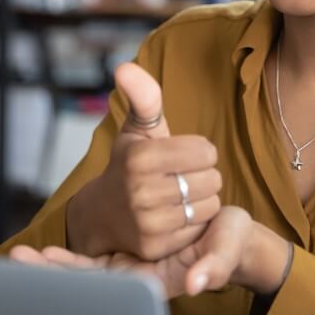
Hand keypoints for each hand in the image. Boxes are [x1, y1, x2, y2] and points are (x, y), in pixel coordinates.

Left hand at [12, 207, 292, 298]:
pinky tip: (50, 250)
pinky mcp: (130, 256)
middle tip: (17, 258)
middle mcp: (136, 280)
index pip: (107, 286)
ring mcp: (130, 270)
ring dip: (53, 269)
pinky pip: (94, 263)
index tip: (48, 261)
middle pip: (87, 283)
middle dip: (52, 274)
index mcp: (154, 282)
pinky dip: (71, 260)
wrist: (231, 237)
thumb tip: (195, 284)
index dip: (77, 275)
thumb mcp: (225, 253)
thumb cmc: (229, 244)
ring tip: (20, 256)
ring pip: (85, 275)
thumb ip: (212, 268)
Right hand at [66, 63, 222, 260]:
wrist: (102, 214)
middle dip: (203, 176)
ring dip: (202, 199)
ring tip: (179, 195)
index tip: (181, 155)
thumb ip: (143, 97)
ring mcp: (147, 222)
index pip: (206, 151)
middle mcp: (140, 190)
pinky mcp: (155, 247)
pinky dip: (195, 222)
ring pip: (209, 204)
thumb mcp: (137, 128)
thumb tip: (125, 67)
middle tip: (180, 177)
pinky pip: (199, 228)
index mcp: (139, 157)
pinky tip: (176, 215)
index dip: (200, 151)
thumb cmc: (130, 164)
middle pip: (212, 179)